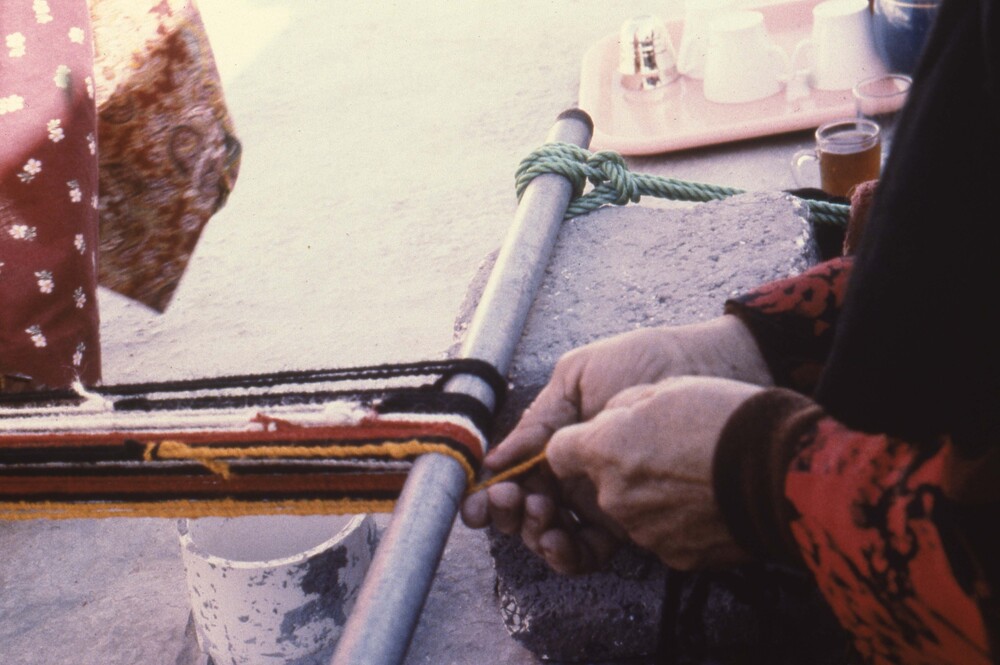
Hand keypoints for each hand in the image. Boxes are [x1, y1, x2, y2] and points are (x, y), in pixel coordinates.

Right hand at [460, 316, 770, 541]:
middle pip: (526, 512)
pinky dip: (570, 553)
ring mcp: (601, 499)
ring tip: (542, 516)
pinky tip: (563, 540)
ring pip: (553, 536)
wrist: (707, 368)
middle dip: (508, 514)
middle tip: (512, 502)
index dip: (489, 494)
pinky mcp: (631, 520)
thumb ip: (540, 420)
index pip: (514, 476)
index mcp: (557, 438)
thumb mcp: (579, 376)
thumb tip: (495, 460)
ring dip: (535, 536)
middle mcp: (574, 473)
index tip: (478, 500)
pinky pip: (590, 551)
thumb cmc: (645, 360)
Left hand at [543, 376, 760, 572]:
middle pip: (598, 486)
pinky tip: (710, 498)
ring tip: (695, 474)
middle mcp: (614, 498)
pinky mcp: (677, 558)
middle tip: (664, 452)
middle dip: (619, 471)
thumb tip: (606, 423)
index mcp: (604, 450)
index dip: (575, 443)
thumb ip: (620, 410)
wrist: (783, 467)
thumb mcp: (663, 390)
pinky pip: (665, 535)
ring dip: (651, 497)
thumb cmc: (725, 417)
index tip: (594, 438)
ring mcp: (645, 533)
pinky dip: (680, 521)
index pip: (557, 453)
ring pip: (632, 512)